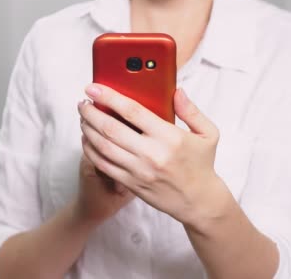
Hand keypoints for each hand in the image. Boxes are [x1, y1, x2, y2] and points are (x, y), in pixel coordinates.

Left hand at [78, 84, 226, 230]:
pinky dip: (90, 150)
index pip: (132, 111)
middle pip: (110, 128)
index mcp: (169, 136)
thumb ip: (191, 110)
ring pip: (103, 146)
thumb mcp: (207, 134)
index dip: (109, 97)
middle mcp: (152, 153)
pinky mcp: (131, 183)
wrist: (199, 201)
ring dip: (87, 130)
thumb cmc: (201, 164)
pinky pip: (103, 165)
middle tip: (83, 103)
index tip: (93, 88)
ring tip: (83, 119)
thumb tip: (176, 90)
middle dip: (91, 113)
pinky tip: (87, 139)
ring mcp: (139, 170)